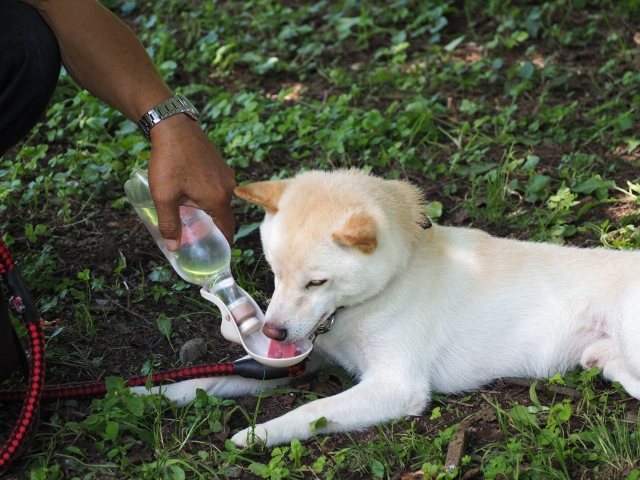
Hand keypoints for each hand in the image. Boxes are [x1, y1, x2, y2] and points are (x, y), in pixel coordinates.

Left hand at [147, 114, 235, 248]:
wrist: (173, 126)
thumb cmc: (169, 161)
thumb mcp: (164, 196)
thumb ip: (169, 224)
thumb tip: (174, 247)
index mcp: (218, 199)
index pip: (227, 230)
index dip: (224, 244)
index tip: (218, 255)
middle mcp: (228, 188)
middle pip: (224, 216)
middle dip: (213, 228)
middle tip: (199, 237)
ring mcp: (226, 174)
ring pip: (220, 201)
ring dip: (209, 210)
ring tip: (191, 215)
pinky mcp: (220, 165)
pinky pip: (218, 187)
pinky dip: (209, 196)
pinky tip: (192, 194)